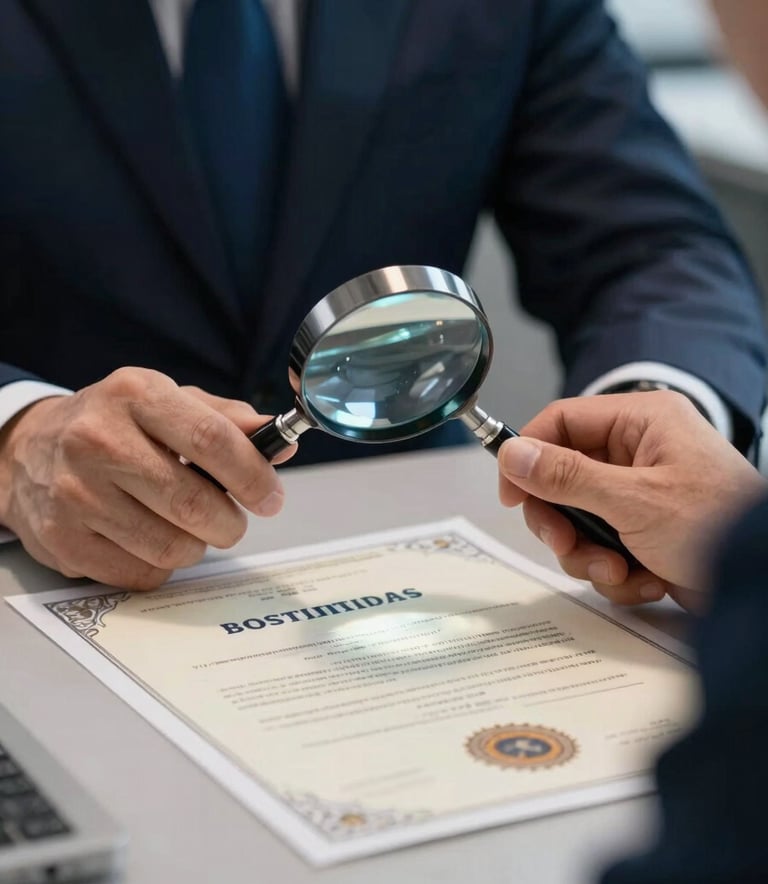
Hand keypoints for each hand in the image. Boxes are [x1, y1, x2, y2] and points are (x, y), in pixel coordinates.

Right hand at [0, 368, 294, 588]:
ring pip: (171, 547)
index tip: (270, 496)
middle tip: (232, 520)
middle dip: (230, 522)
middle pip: (194, 503)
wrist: (30, 450)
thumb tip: (279, 444)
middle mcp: (98, 440)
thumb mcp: (168, 402)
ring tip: (187, 526)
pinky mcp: (63, 540)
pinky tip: (150, 539)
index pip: (211, 440)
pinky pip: (141, 574)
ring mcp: (76, 493)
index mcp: (135, 395)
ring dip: (196, 546)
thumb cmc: (115, 425)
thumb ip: (227, 420)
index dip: (253, 475)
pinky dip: (161, 566)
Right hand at [497, 391, 767, 610]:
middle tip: (565, 544)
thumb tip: (512, 454)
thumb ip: (566, 476)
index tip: (511, 496)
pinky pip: (603, 546)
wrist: (765, 587)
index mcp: (641, 422)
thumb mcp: (633, 500)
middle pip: (562, 477)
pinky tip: (648, 581)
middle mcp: (639, 452)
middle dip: (563, 521)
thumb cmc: (717, 526)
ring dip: (590, 554)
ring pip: (579, 519)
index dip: (527, 455)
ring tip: (620, 572)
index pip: (561, 422)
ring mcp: (641, 494)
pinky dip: (617, 572)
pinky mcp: (645, 532)